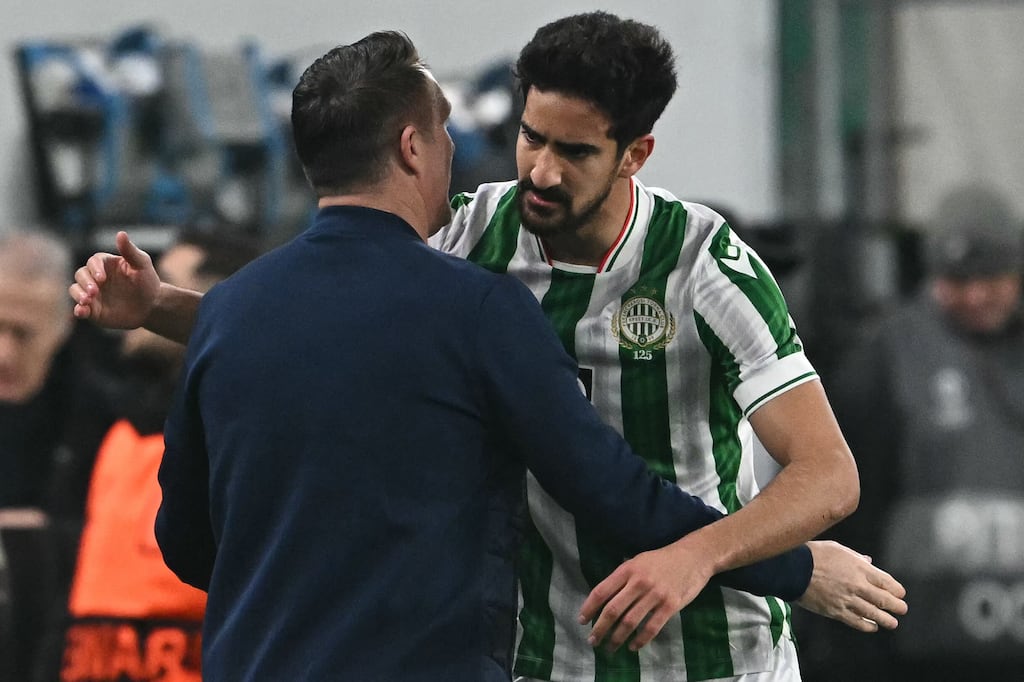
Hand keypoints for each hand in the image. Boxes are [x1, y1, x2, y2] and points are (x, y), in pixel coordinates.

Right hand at [68, 231, 160, 328]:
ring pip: (75, 290)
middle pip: (81, 274)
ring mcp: (92, 294)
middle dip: (85, 282)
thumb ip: (130, 251)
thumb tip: (120, 233)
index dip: (95, 269)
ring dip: (78, 294)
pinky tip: (81, 312)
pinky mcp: (93, 310)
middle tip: (94, 291)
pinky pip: (80, 309)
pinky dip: (78, 310)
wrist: (152, 306)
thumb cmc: (147, 281)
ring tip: (86, 301)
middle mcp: (95, 277)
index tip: (102, 278)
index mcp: (105, 264)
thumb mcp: (142, 264)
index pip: (93, 262)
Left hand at [577, 540, 714, 652]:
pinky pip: (651, 628)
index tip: (582, 621)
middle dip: (600, 628)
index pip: (602, 591)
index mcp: (627, 569)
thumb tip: (604, 598)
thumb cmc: (662, 560)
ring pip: (630, 622)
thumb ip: (622, 578)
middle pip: (613, 610)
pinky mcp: (671, 605)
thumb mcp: (638, 561)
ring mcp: (655, 594)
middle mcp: (639, 582)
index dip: (589, 608)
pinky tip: (632, 647)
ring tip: (610, 647)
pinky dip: (640, 640)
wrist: (694, 556)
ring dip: (617, 638)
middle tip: (593, 641)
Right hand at [797, 540, 907, 631]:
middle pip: (884, 600)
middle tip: (902, 610)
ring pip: (873, 614)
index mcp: (859, 568)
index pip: (886, 582)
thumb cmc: (814, 555)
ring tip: (892, 623)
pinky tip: (871, 627)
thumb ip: (856, 557)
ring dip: (886, 620)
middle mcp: (857, 585)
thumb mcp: (838, 549)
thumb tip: (868, 561)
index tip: (900, 594)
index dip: (896, 590)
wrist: (794, 569)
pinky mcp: (836, 611)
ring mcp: (847, 600)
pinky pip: (856, 622)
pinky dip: (866, 626)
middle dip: (896, 606)